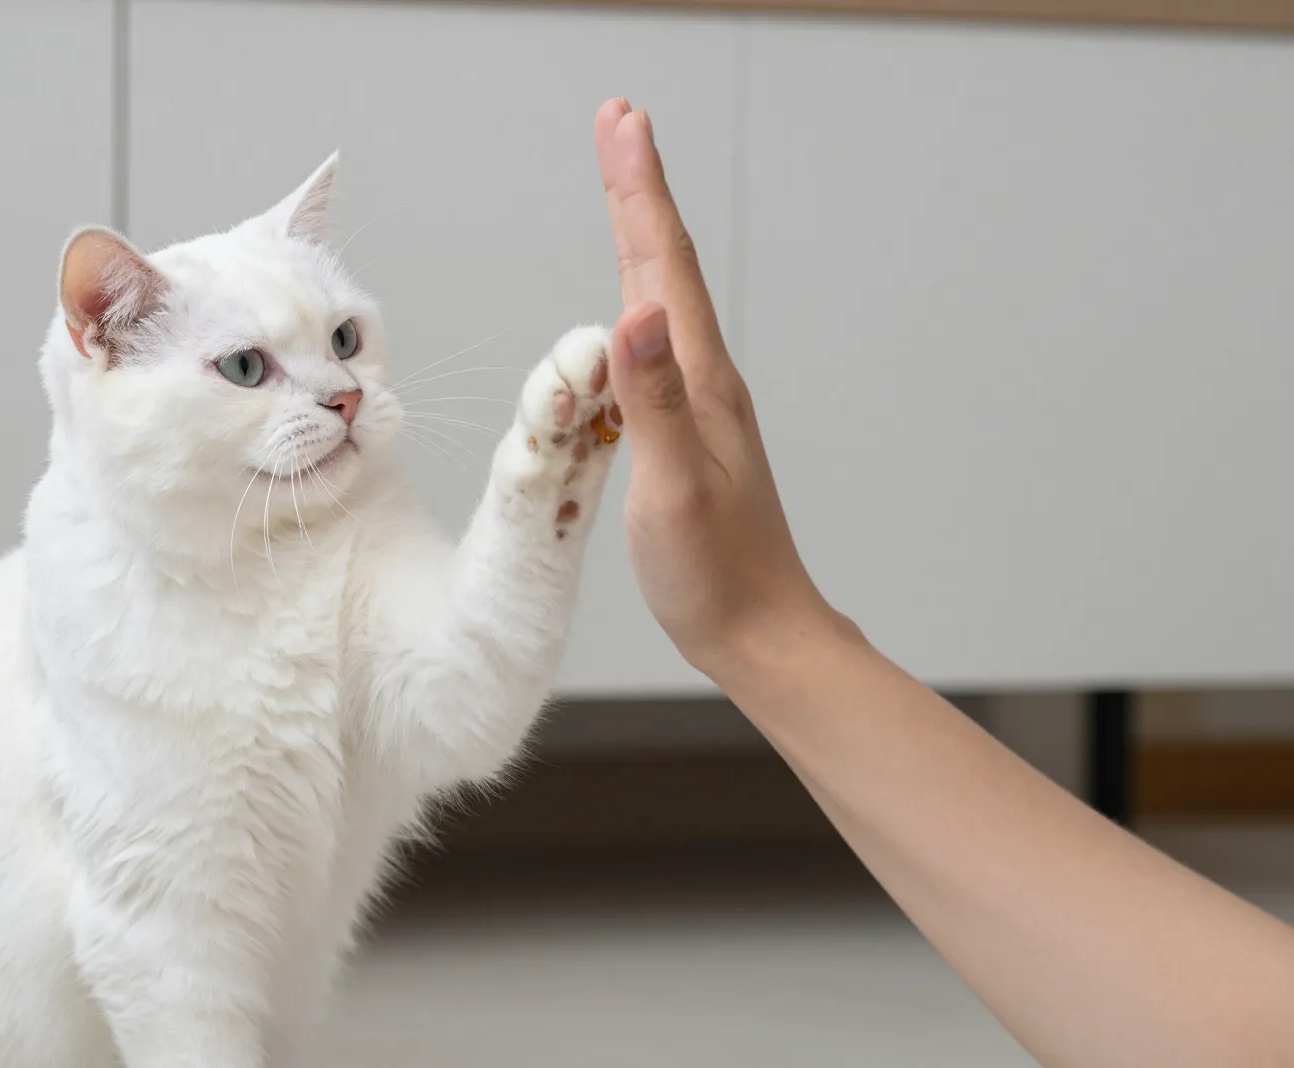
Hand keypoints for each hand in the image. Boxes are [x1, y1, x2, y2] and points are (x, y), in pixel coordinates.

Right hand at [593, 99, 841, 679]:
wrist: (761, 632)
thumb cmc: (715, 574)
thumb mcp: (674, 489)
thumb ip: (655, 403)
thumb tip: (636, 313)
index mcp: (701, 384)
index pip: (662, 269)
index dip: (638, 191)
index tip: (622, 122)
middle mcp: (706, 382)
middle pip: (665, 269)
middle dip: (638, 192)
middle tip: (620, 125)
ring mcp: (701, 407)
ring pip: (661, 303)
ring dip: (639, 239)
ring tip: (623, 191)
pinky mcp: (689, 434)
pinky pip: (654, 351)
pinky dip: (634, 306)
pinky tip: (628, 315)